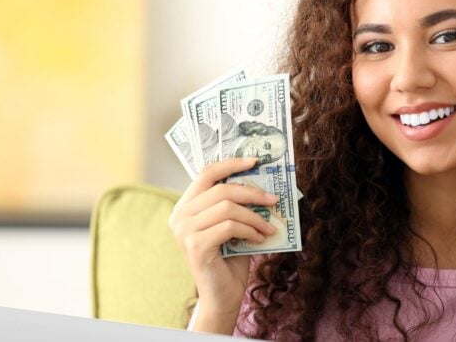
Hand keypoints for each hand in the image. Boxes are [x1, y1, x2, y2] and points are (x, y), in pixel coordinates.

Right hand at [168, 158, 279, 320]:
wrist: (223, 295)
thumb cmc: (230, 259)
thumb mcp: (234, 225)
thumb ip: (238, 205)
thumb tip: (263, 182)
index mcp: (186, 206)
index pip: (206, 173)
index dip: (231, 164)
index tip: (255, 161)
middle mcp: (180, 216)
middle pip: (221, 190)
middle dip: (253, 193)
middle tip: (275, 199)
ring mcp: (184, 231)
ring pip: (227, 208)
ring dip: (255, 216)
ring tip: (269, 227)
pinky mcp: (195, 245)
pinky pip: (229, 227)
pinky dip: (250, 231)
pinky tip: (260, 239)